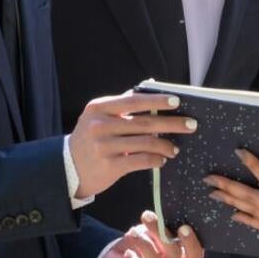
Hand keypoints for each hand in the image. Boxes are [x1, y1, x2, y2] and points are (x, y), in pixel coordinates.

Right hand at [70, 91, 197, 198]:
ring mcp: (104, 146)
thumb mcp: (98, 117)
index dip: (157, 101)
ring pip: (146, 142)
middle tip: (190, 124)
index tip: (177, 101)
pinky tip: (162, 160)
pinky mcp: (110, 166)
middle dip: (172, 123)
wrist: (67, 168)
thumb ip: (121, 105)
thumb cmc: (89, 140)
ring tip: (175, 148)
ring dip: (165, 145)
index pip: (134, 100)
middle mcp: (100, 125)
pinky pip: (141, 160)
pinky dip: (156, 159)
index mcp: (99, 108)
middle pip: (145, 122)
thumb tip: (150, 89)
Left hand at [98, 210, 204, 257]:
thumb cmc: (141, 245)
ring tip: (132, 234)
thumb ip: (161, 229)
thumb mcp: (152, 235)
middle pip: (174, 255)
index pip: (195, 255)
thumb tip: (159, 216)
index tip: (183, 227)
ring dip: (144, 245)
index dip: (191, 242)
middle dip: (160, 232)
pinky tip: (127, 253)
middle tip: (147, 217)